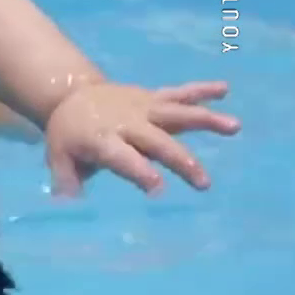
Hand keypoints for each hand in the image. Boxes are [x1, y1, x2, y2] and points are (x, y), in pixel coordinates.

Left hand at [42, 81, 240, 195]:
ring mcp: (142, 107)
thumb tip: (67, 206)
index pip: (123, 158)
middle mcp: (126, 122)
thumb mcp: (59, 158)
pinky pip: (179, 93)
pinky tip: (225, 88)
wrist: (68, 92)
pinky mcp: (152, 97)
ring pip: (176, 112)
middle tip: (204, 182)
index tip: (158, 189)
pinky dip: (201, 90)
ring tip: (235, 125)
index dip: (140, 172)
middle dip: (181, 160)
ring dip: (205, 118)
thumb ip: (67, 181)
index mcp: (102, 139)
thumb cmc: (69, 135)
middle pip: (157, 141)